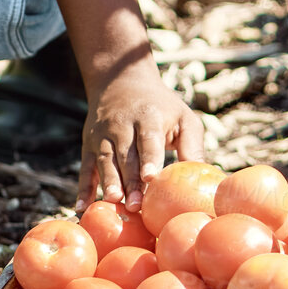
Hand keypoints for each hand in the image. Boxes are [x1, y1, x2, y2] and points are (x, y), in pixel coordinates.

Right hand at [76, 63, 203, 213]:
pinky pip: (86, 168)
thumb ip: (192, 145)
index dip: (149, 157)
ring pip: (105, 161)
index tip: (151, 177)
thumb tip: (205, 177)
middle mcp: (122, 124)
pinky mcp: (89, 144)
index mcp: (148, 116)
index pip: (148, 138)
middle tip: (137, 205)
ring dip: (109, 182)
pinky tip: (82, 207)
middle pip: (126, 154)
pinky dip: (83, 188)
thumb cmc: (161, 107)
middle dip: (130, 180)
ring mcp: (103, 135)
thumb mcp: (182, 116)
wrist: (121, 81)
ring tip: (115, 202)